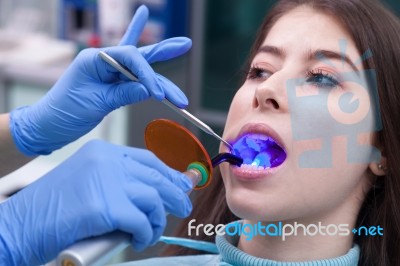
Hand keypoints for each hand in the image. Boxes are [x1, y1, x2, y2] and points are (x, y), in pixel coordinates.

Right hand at [0, 140, 192, 264]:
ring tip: (151, 233)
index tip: (182, 184)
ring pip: (153, 199)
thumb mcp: (89, 183)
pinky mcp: (106, 207)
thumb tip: (156, 194)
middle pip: (156, 177)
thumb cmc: (53, 209)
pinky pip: (141, 222)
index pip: (148, 159)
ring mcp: (106, 182)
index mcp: (102, 151)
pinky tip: (139, 240)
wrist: (20, 225)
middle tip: (183, 208)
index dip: (169, 173)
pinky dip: (145, 234)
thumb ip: (119, 183)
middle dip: (175, 195)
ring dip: (158, 220)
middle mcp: (106, 160)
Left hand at [9, 5, 190, 154]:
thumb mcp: (96, 103)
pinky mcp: (112, 84)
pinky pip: (132, 75)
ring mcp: (109, 72)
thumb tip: (151, 90)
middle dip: (164, 51)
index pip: (130, 59)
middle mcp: (103, 61)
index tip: (160, 95)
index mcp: (95, 59)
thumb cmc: (65, 112)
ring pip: (141, 70)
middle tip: (186, 44)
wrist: (50, 126)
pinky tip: (141, 21)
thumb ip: (124, 94)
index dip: (148, 75)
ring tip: (183, 64)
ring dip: (162, 77)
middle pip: (139, 56)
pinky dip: (143, 64)